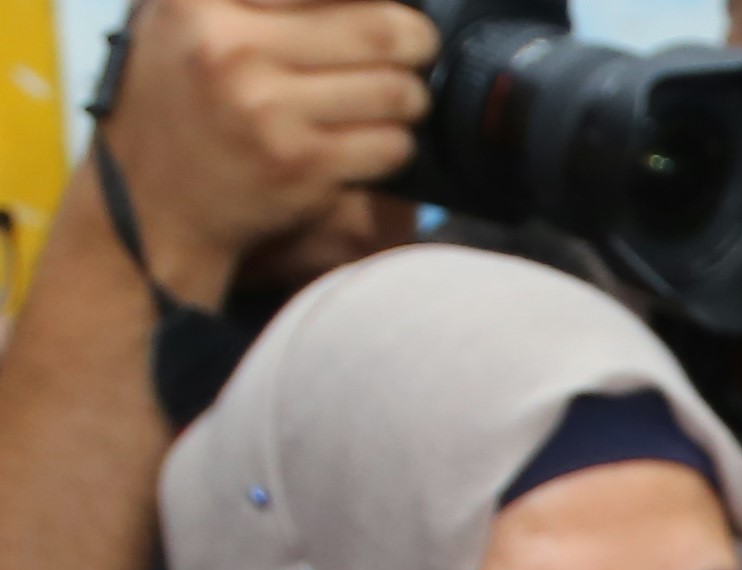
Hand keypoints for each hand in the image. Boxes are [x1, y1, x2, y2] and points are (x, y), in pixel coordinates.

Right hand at [97, 0, 438, 305]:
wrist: (150, 201)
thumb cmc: (184, 98)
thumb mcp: (193, 18)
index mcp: (206, 1)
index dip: (379, 1)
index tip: (392, 8)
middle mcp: (232, 49)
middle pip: (382, 30)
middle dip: (415, 41)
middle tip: (415, 46)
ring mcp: (266, 110)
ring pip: (398, 92)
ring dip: (410, 98)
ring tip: (391, 98)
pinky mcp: (299, 165)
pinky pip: (392, 145)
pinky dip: (395, 144)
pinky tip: (368, 141)